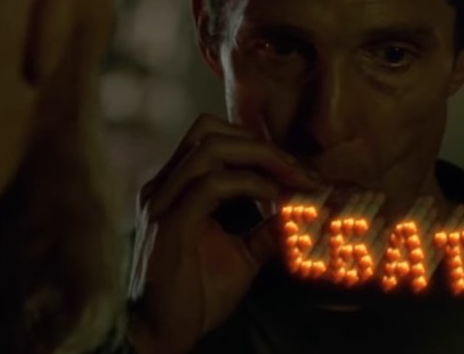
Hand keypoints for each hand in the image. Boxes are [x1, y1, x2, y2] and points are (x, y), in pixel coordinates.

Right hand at [127, 114, 321, 353]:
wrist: (159, 335)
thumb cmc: (193, 298)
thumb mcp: (242, 257)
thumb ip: (267, 230)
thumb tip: (304, 213)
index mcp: (174, 188)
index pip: (214, 140)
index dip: (260, 147)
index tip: (302, 173)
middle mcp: (163, 186)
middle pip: (210, 130)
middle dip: (263, 145)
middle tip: (303, 172)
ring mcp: (162, 201)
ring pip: (210, 146)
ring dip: (262, 157)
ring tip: (295, 180)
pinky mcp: (169, 222)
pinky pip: (213, 184)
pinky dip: (250, 184)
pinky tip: (274, 199)